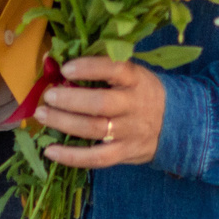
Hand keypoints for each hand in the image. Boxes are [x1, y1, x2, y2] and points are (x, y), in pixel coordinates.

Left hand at [35, 56, 165, 168]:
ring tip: (42, 115)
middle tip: (49, 95)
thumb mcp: (130, 74)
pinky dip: (71, 157)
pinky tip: (50, 151)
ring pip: (95, 130)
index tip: (66, 68)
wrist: (176, 124)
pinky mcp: (124, 153)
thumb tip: (50, 60)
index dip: (89, 68)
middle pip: (101, 104)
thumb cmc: (140, 92)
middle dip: (70, 100)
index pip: (115, 69)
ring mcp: (129, 132)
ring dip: (64, 123)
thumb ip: (98, 69)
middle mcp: (134, 105)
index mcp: (136, 80)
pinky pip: (96, 158)